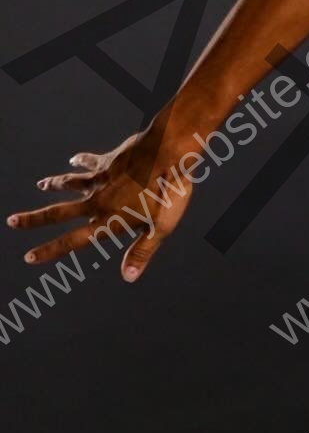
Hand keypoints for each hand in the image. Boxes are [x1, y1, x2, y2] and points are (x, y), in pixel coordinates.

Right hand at [7, 114, 194, 281]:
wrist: (168, 155)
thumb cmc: (169, 195)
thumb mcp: (160, 229)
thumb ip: (141, 252)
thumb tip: (127, 277)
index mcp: (109, 221)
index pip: (72, 241)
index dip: (50, 251)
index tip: (29, 258)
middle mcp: (98, 201)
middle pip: (58, 212)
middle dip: (34, 220)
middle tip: (12, 222)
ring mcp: (100, 180)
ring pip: (69, 184)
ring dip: (53, 185)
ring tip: (40, 185)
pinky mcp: (108, 162)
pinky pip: (89, 163)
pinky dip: (80, 161)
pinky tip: (73, 160)